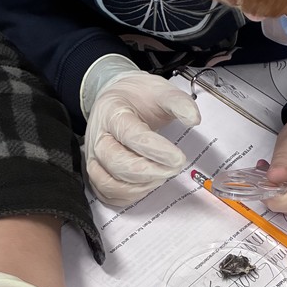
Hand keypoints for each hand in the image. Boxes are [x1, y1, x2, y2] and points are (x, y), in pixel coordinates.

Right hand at [82, 55, 200, 205]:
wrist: (119, 99)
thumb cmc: (139, 99)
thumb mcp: (161, 91)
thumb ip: (179, 102)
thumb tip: (193, 118)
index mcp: (112, 112)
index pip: (131, 136)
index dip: (157, 150)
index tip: (179, 158)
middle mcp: (98, 137)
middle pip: (118, 164)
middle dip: (152, 171)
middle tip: (175, 167)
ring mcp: (94, 158)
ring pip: (110, 183)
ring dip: (141, 186)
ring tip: (162, 175)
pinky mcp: (96, 174)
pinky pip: (108, 194)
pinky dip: (130, 196)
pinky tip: (149, 184)